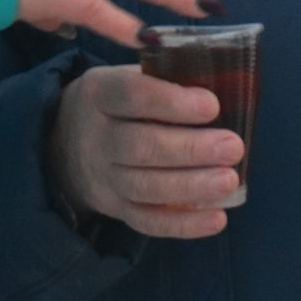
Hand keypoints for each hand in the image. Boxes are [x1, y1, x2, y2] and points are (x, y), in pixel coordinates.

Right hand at [48, 64, 243, 239]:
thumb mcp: (130, 75)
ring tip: (229, 180)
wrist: (67, 144)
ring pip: (144, 187)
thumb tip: (226, 82)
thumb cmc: (122, 103)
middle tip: (233, 147)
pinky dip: (183, 224)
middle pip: (140, 146)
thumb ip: (168, 76)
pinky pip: (146, 221)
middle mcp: (96, 136)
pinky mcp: (114, 208)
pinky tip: (217, 219)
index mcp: (100, 93)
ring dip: (191, 186)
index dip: (170, 102)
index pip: (130, 95)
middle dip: (190, 149)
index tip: (212, 106)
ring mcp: (103, 177)